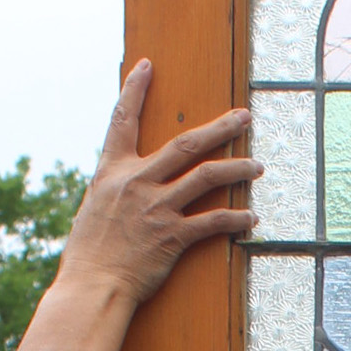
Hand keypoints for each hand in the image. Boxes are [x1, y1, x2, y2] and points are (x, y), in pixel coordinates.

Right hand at [57, 59, 262, 307]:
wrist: (93, 284)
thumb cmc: (91, 252)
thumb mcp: (96, 207)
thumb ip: (117, 188)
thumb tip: (130, 181)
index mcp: (112, 171)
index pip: (122, 120)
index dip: (134, 90)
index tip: (147, 66)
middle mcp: (136, 182)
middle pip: (184, 144)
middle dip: (219, 128)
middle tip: (244, 116)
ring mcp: (156, 207)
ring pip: (206, 176)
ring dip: (237, 169)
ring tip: (258, 166)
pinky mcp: (173, 235)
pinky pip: (213, 221)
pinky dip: (236, 218)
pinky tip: (253, 218)